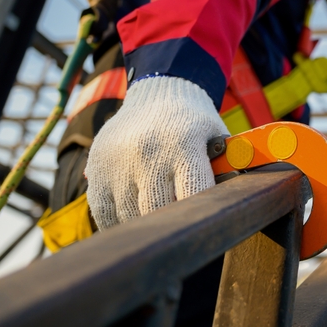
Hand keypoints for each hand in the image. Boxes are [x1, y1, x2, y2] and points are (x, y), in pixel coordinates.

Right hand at [85, 75, 224, 229]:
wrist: (158, 91)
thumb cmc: (194, 123)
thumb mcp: (217, 138)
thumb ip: (225, 172)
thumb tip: (231, 210)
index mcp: (183, 144)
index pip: (193, 196)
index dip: (201, 219)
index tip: (206, 231)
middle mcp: (147, 153)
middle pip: (159, 212)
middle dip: (173, 226)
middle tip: (183, 235)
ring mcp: (118, 162)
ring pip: (130, 218)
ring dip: (146, 227)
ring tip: (161, 224)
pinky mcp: (96, 170)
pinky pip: (104, 214)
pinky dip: (120, 225)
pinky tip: (136, 221)